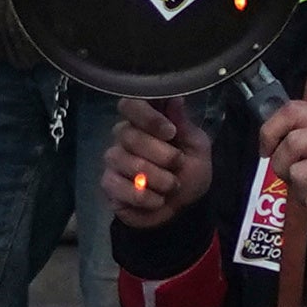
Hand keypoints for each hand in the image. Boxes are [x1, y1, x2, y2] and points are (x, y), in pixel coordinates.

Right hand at [105, 94, 212, 225]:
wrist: (185, 207)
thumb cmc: (190, 171)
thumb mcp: (197, 147)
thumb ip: (184, 125)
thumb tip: (175, 99)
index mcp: (145, 121)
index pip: (131, 104)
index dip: (148, 117)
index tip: (170, 132)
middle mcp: (124, 136)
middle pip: (129, 135)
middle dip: (161, 154)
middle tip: (179, 163)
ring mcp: (114, 160)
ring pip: (124, 161)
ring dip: (156, 177)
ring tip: (172, 186)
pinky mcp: (108, 184)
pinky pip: (118, 186)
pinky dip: (144, 196)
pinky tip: (157, 199)